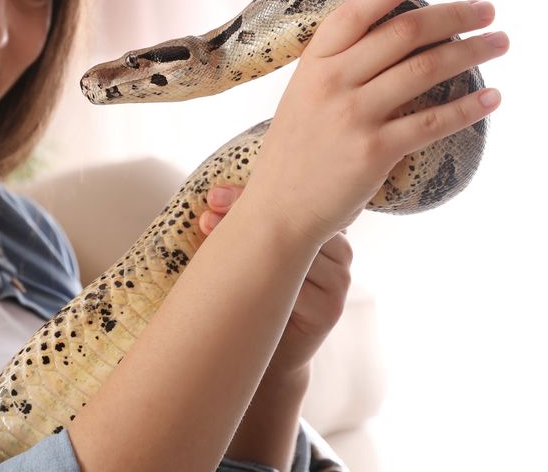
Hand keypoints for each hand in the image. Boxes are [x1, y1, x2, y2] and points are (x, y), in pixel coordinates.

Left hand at [201, 185, 352, 375]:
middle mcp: (340, 251)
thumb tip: (213, 196)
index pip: (293, 202)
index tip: (213, 196)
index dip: (250, 195)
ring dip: (252, 249)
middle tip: (206, 217)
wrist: (272, 352)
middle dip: (247, 216)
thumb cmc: (260, 292)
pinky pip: (298, 290)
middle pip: (296, 224)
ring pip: (298, 255)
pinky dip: (268, 284)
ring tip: (212, 245)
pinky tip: (239, 280)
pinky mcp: (330, 310)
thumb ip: (257, 223)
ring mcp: (340, 280)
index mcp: (326, 227)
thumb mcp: (261, 252)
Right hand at [241, 0, 507, 243]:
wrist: (279, 209)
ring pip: (425, 70)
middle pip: (403, 34)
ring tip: (499, 42)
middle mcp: (332, 82)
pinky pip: (433, 122)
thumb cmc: (298, 151)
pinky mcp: (374, 151)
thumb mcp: (304, 96)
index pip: (358, 11)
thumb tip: (398, 36)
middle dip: (454, 15)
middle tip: (487, 9)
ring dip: (472, 52)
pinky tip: (492, 97)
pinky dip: (468, 107)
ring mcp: (352, 116)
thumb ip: (341, 67)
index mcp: (314, 63)